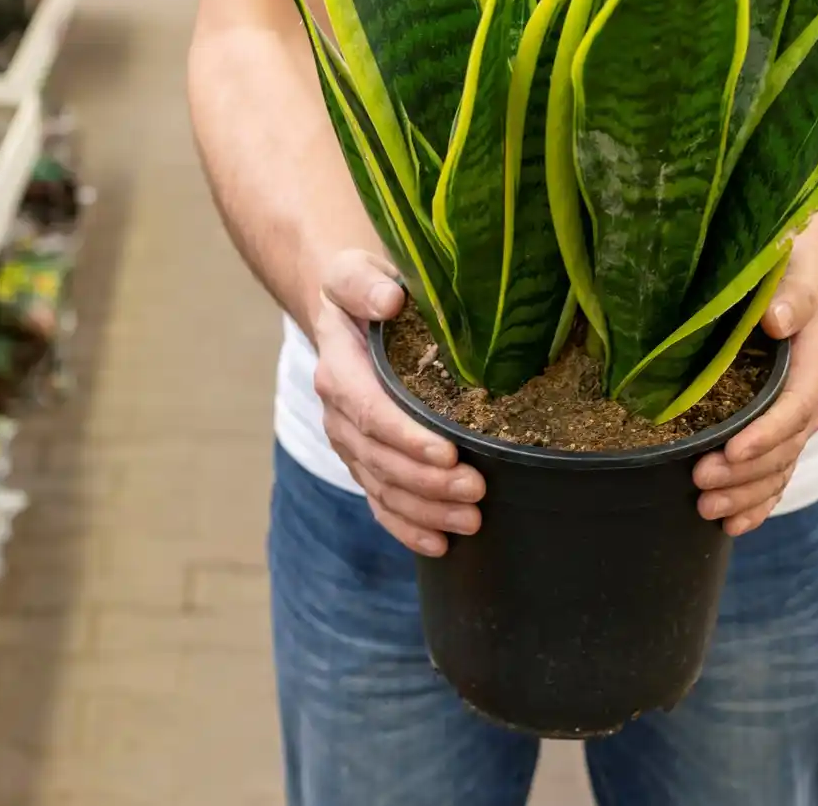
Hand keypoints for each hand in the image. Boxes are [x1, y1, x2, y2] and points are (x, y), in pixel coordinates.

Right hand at [311, 250, 485, 555]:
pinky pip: (380, 501)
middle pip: (380, 460)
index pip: (370, 412)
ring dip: (426, 509)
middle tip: (478, 491)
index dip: (407, 437)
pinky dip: (407, 527)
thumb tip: (390, 299)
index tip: (448, 452)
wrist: (343, 313)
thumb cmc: (361, 290)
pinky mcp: (365, 460)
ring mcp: (351, 443)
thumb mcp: (354, 271)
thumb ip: (364, 283)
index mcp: (340, 370)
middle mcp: (339, 413)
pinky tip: (439, 545)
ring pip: (383, 487)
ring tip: (472, 521)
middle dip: (428, 482)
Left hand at [693, 244, 817, 535]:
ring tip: (706, 508)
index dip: (766, 433)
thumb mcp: (796, 273)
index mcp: (815, 363)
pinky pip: (776, 476)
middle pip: (784, 448)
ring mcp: (795, 421)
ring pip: (778, 469)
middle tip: (700, 481)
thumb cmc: (791, 273)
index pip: (795, 407)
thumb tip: (776, 320)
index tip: (732, 449)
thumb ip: (791, 295)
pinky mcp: (780, 432)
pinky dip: (757, 503)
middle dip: (744, 472)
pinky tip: (732, 526)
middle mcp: (809, 399)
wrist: (800, 283)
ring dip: (745, 495)